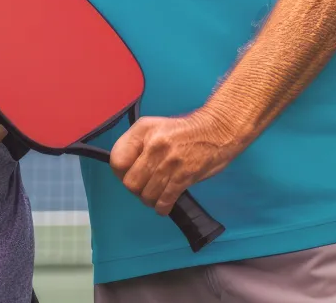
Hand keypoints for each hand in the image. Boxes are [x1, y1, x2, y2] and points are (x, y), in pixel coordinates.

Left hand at [109, 110, 241, 214]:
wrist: (218, 130)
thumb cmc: (184, 131)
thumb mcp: (155, 128)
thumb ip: (138, 145)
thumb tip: (125, 170)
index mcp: (142, 131)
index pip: (117, 160)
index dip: (120, 173)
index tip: (128, 176)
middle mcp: (152, 145)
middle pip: (131, 182)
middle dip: (136, 190)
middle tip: (145, 188)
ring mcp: (169, 161)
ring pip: (147, 194)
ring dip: (150, 200)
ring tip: (156, 196)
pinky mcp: (184, 176)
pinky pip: (165, 199)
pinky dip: (162, 207)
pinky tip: (164, 206)